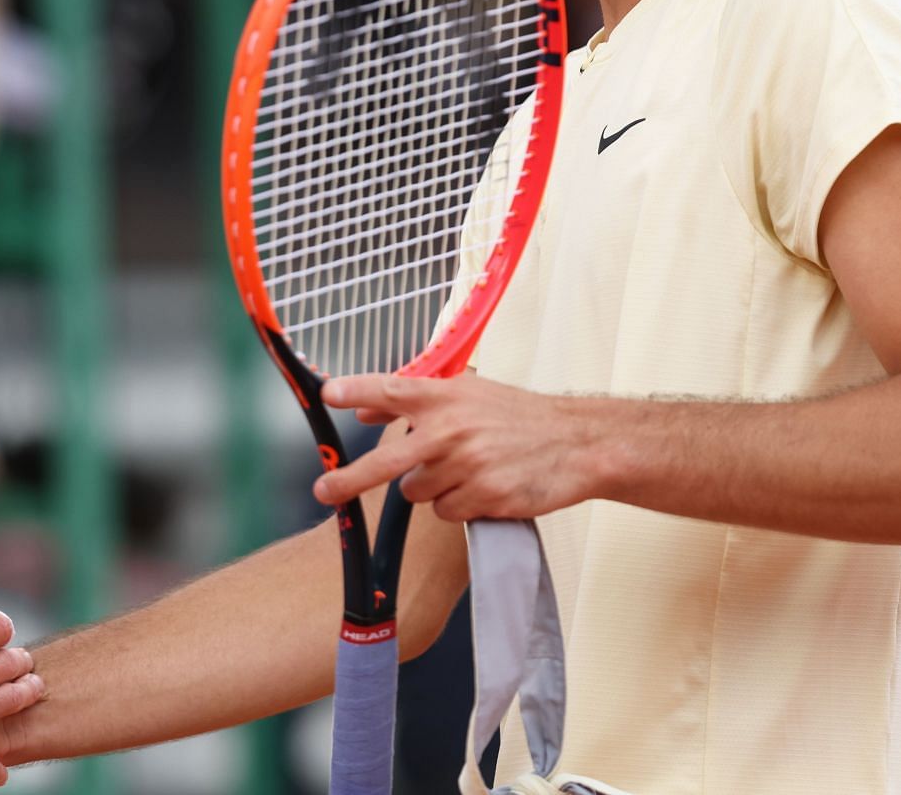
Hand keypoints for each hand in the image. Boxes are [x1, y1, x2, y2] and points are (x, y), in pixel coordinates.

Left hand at [311, 372, 603, 522]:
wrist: (577, 443)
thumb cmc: (519, 417)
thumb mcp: (469, 394)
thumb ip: (415, 400)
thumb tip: (366, 409)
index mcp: (447, 397)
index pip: (393, 389)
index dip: (357, 391)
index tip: (328, 394)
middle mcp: (453, 429)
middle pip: (386, 462)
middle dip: (348, 478)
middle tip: (324, 489)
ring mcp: (468, 465)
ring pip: (417, 492)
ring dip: (431, 487)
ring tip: (466, 470)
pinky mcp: (485, 497)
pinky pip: (445, 511)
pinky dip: (457, 505)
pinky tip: (482, 487)